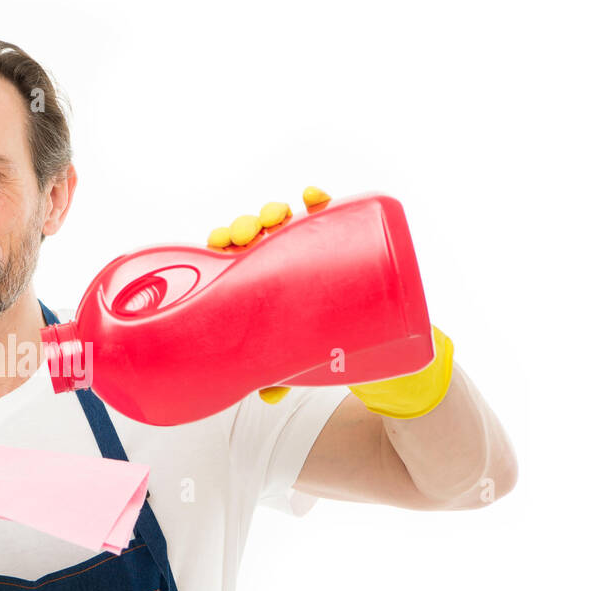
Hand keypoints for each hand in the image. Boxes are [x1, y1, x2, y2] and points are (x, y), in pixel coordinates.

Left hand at [206, 186, 332, 404]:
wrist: (372, 352)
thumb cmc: (319, 350)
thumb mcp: (292, 363)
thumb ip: (276, 375)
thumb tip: (267, 395)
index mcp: (256, 284)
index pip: (232, 256)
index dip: (222, 243)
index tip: (217, 244)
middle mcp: (279, 263)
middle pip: (253, 234)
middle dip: (244, 226)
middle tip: (244, 238)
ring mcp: (310, 252)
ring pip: (285, 221)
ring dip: (273, 211)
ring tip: (275, 218)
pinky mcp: (344, 246)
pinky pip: (330, 215)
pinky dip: (319, 200)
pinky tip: (312, 196)